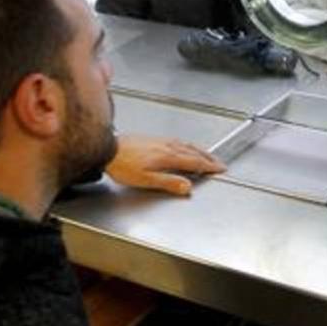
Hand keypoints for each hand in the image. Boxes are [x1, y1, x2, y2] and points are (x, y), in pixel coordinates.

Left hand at [105, 134, 225, 195]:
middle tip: (218, 162)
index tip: (219, 168)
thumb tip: (187, 187)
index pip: (194, 161)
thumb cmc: (123, 166)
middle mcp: (167, 146)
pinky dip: (188, 145)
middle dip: (208, 157)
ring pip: (186, 144)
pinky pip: (178, 141)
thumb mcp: (145, 180)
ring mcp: (161, 141)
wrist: (108, 149)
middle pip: (193, 151)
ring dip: (199, 150)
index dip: (208, 166)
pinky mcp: (154, 139)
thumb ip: (168, 182)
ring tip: (206, 154)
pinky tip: (183, 146)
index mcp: (167, 157)